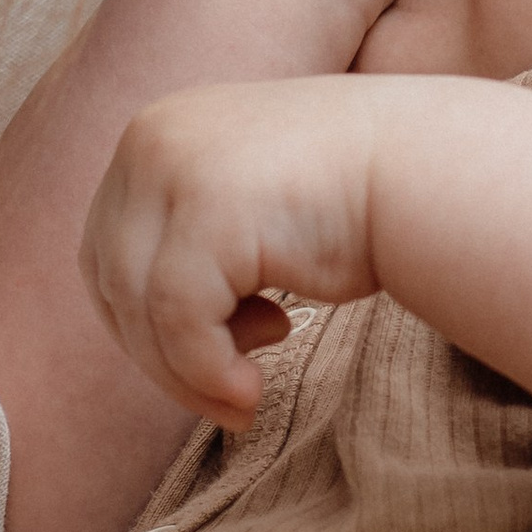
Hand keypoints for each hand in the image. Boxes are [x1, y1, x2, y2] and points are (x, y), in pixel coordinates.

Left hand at [80, 72, 396, 426]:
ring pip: (140, 309)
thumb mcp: (246, 207)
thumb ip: (190, 246)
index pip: (107, 250)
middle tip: (225, 394)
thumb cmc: (351, 203)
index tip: (201, 361)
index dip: (140, 322)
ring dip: (186, 374)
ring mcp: (175, 170)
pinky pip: (178, 320)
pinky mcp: (209, 211)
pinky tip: (253, 385)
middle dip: (160, 355)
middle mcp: (151, 140)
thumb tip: (147, 339)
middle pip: (113, 281)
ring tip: (245, 398)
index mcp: (155, 133)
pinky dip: (205, 371)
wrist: (424, 171)